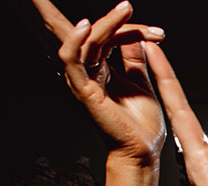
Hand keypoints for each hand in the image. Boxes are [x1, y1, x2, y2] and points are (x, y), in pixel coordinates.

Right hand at [32, 0, 165, 164]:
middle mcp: (88, 71)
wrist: (143, 150)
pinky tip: (88, 26)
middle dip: (50, 8)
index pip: (103, 35)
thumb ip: (134, 57)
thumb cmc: (141, 124)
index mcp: (100, 69)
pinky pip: (72, 59)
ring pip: (85, 40)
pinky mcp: (84, 90)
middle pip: (75, 32)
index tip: (156, 33)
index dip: (126, 26)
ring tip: (125, 9)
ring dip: (105, 21)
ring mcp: (84, 79)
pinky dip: (77, 41)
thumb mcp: (141, 81)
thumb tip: (134, 35)